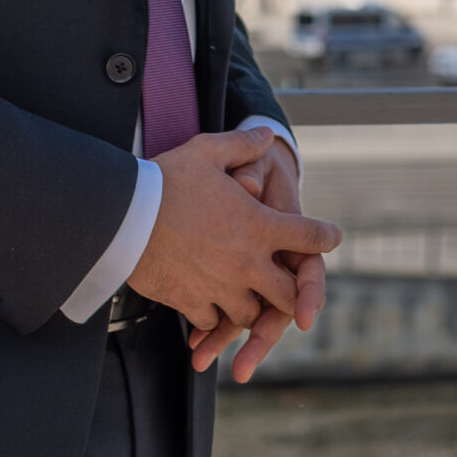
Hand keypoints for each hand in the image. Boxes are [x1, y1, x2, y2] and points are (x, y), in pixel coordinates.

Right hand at [128, 128, 338, 338]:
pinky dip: (214, 317)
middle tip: (289, 287)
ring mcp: (220, 287)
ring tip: (246, 299)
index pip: (309, 236)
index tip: (333, 237)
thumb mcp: (207, 152)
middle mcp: (246, 263)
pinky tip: (209, 307)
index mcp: (258, 226)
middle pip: (288, 292)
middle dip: (293, 291)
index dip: (325, 236)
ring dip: (252, 306)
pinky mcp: (191, 302)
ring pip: (251, 313)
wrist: (123, 217)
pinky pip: (213, 321)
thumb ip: (241, 145)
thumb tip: (265, 135)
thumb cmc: (166, 180)